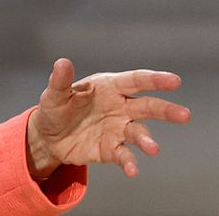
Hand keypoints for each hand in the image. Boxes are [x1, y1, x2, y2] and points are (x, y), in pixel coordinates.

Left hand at [26, 57, 190, 178]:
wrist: (48, 137)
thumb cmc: (55, 109)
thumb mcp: (54, 94)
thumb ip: (60, 80)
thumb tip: (62, 62)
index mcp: (109, 87)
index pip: (135, 81)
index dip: (155, 80)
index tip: (174, 81)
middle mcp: (120, 107)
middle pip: (148, 106)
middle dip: (166, 110)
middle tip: (184, 115)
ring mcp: (118, 129)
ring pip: (139, 132)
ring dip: (147, 140)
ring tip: (152, 148)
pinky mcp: (112, 149)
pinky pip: (124, 156)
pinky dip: (130, 163)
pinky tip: (133, 170)